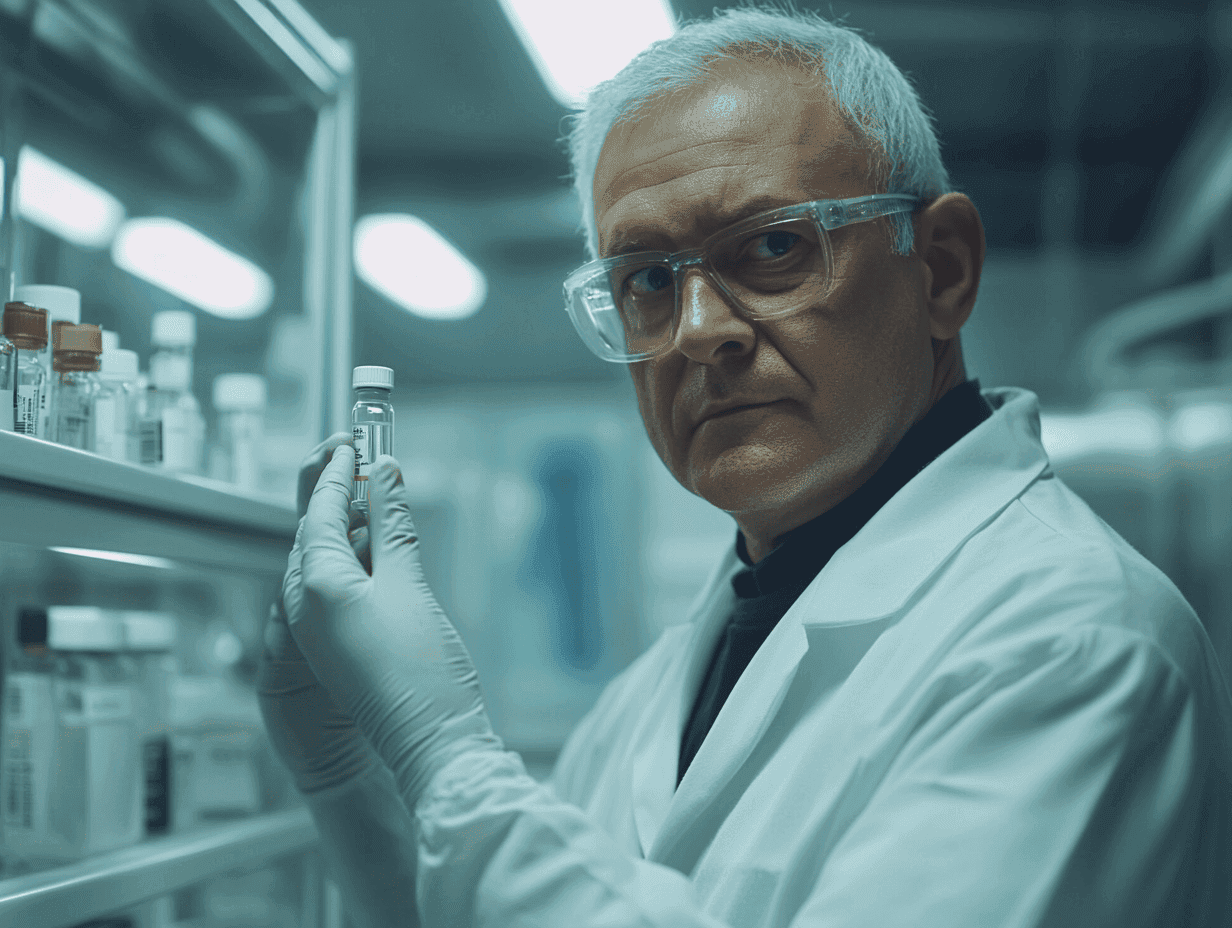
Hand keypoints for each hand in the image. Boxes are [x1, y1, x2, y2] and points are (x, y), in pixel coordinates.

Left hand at [285, 445, 501, 806]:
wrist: (432, 745)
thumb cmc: (420, 671)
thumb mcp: (409, 584)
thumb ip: (392, 524)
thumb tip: (385, 473)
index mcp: (314, 586)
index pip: (319, 510)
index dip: (338, 469)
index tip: (356, 437)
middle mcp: (304, 607)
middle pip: (315, 531)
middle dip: (339, 491)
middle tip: (369, 455)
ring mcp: (319, 630)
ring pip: (327, 558)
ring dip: (352, 523)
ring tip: (383, 495)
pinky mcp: (339, 645)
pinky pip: (337, 586)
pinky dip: (359, 557)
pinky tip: (386, 548)